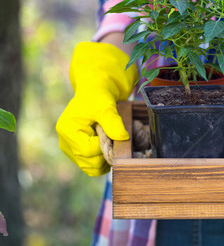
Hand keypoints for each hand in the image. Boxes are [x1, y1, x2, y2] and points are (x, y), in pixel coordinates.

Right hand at [56, 42, 136, 175]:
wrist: (94, 92)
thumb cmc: (98, 96)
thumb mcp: (106, 106)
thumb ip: (113, 122)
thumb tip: (122, 138)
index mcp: (67, 130)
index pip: (89, 151)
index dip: (105, 145)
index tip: (113, 133)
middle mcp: (64, 142)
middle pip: (90, 164)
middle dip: (105, 153)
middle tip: (112, 137)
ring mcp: (69, 150)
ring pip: (91, 168)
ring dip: (104, 159)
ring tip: (109, 140)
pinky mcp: (77, 153)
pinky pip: (91, 166)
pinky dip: (102, 160)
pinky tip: (107, 146)